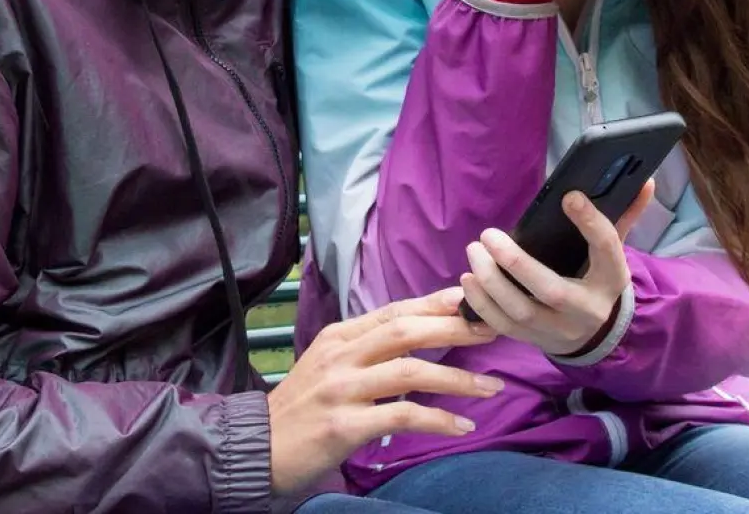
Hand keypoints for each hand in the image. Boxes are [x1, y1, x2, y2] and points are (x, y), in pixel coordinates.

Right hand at [267, 287, 502, 493]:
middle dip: (454, 330)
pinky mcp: (345, 425)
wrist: (257, 448)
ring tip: (491, 386)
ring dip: (457, 378)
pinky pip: (402, 415)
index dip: (433, 304)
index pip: (393, 311)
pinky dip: (438, 420)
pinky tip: (463, 426)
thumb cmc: (300, 410)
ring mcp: (341, 389)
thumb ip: (364, 350)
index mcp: (338, 338)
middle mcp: (340, 356)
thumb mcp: (327, 367)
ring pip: (410, 371)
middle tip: (491, 332)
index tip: (469, 300)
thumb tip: (415, 338)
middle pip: (405, 331)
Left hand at [460, 180, 654, 356]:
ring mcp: (558, 329)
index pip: (606, 250)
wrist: (595, 335)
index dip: (591, 223)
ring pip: (521, 311)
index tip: (569, 196)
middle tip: (488, 235)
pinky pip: (503, 327)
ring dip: (491, 282)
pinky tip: (468, 280)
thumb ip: (623, 216)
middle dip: (516, 263)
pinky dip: (482, 305)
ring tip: (474, 252)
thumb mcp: (613, 252)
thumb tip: (645, 179)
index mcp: (611, 279)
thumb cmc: (597, 280)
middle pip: (552, 290)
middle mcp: (587, 309)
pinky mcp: (534, 340)